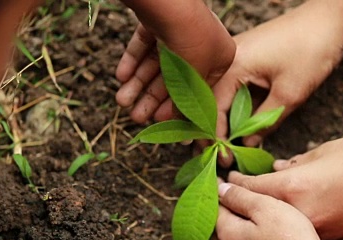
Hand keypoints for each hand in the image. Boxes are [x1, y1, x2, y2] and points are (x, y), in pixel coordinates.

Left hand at [116, 7, 234, 122]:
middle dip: (152, 98)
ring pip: (156, 63)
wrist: (169, 2)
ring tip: (122, 100)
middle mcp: (202, 43)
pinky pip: (145, 45)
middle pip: (173, 77)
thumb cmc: (190, 42)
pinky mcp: (157, 21)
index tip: (161, 120)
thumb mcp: (194, 79)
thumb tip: (184, 124)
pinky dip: (134, 61)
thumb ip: (188, 102)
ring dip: (138, 84)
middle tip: (135, 115)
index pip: (197, 88)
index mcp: (220, 56)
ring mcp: (179, 30)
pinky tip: (122, 77)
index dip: (177, 106)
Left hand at [209, 182, 340, 239]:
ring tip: (229, 218)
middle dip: (215, 214)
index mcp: (227, 233)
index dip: (217, 192)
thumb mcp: (267, 207)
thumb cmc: (290, 239)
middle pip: (214, 230)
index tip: (218, 181)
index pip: (215, 208)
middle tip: (220, 200)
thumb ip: (241, 197)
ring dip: (222, 232)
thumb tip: (221, 190)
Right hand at [212, 0, 342, 146]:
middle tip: (222, 157)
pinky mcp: (249, 59)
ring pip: (225, 96)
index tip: (224, 158)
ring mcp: (238, 58)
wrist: (330, 20)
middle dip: (216, 131)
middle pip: (213, 103)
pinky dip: (239, 107)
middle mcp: (229, 60)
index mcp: (233, 65)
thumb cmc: (311, 51)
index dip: (217, 137)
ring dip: (228, 121)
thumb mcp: (289, 95)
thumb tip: (246, 145)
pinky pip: (237, 87)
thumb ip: (264, 122)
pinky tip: (244, 127)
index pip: (214, 108)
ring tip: (231, 147)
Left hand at [228, 134, 342, 239]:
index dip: (231, 186)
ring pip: (275, 231)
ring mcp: (317, 231)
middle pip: (255, 217)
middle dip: (237, 209)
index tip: (221, 182)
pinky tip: (281, 226)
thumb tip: (277, 171)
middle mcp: (300, 215)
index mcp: (293, 188)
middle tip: (223, 202)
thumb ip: (295, 164)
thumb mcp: (325, 150)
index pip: (247, 190)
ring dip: (257, 224)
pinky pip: (298, 236)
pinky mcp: (333, 239)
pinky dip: (285, 231)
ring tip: (244, 216)